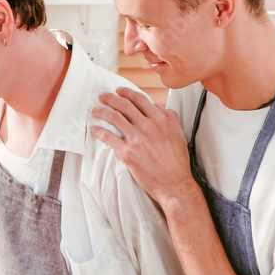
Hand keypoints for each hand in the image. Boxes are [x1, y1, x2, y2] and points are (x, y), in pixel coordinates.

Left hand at [90, 87, 194, 206]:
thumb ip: (169, 117)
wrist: (174, 183)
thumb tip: (157, 106)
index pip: (140, 99)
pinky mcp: (127, 153)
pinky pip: (109, 137)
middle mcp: (148, 126)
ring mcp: (137, 139)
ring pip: (114, 118)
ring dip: (102, 112)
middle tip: (102, 97)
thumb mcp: (179, 133)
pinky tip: (95, 129)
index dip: (126, 92)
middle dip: (110, 98)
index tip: (119, 91)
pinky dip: (99, 131)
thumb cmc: (177, 162)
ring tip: (95, 110)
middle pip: (124, 105)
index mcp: (161, 120)